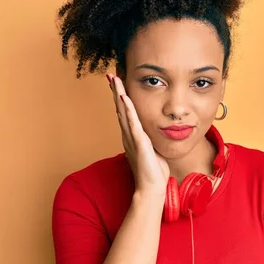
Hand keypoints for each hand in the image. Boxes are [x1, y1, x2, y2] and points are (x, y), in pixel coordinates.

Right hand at [107, 73, 169, 196]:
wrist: (151, 188)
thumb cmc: (153, 171)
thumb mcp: (152, 150)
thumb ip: (150, 139)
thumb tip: (153, 133)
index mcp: (132, 136)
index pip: (124, 112)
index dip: (120, 97)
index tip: (117, 82)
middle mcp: (128, 135)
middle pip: (120, 108)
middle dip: (115, 91)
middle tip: (110, 74)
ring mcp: (132, 138)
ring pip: (123, 111)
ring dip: (118, 94)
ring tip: (114, 79)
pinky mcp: (139, 142)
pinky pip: (132, 122)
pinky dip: (127, 108)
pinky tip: (124, 97)